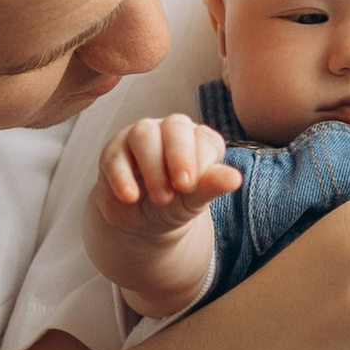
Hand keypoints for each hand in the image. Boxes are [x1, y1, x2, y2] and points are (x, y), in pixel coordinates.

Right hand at [94, 113, 242, 238]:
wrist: (142, 222)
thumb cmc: (175, 205)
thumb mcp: (194, 200)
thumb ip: (211, 186)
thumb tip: (235, 178)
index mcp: (198, 140)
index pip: (204, 139)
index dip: (201, 160)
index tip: (194, 186)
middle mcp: (171, 131)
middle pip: (175, 127)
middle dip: (179, 155)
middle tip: (182, 186)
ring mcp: (141, 137)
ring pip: (144, 135)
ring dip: (154, 168)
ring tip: (161, 199)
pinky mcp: (114, 151)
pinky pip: (116, 156)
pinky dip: (123, 177)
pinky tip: (130, 197)